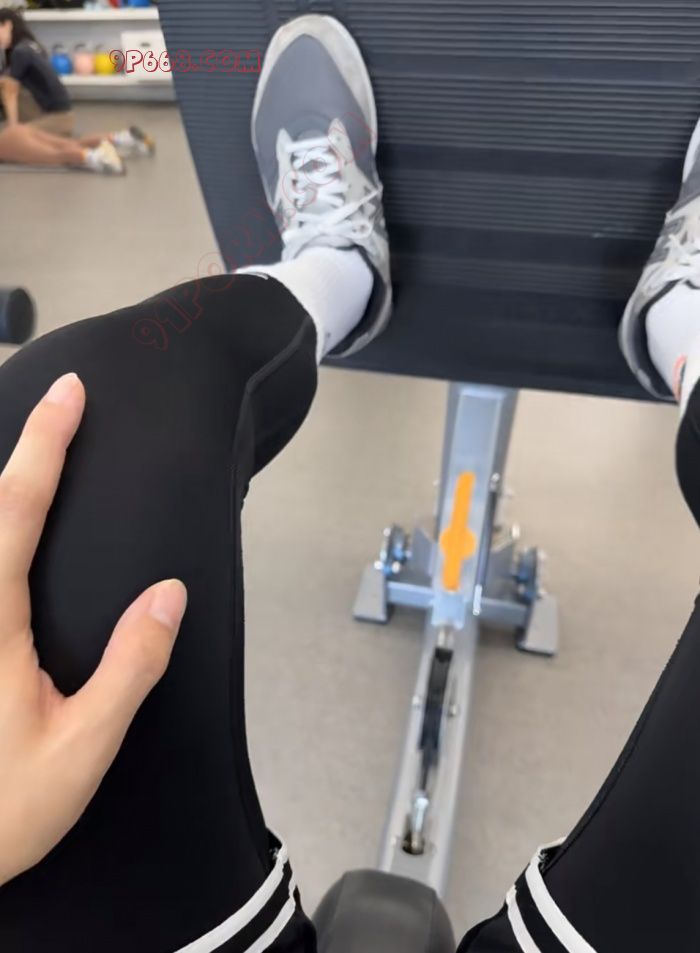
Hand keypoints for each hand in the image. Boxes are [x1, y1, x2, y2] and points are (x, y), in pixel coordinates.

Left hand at [0, 373, 186, 886]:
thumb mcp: (82, 745)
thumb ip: (130, 665)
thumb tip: (168, 594)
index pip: (16, 513)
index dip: (45, 449)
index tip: (70, 398)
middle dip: (24, 448)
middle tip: (58, 400)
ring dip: (3, 487)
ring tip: (33, 451)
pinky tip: (10, 531)